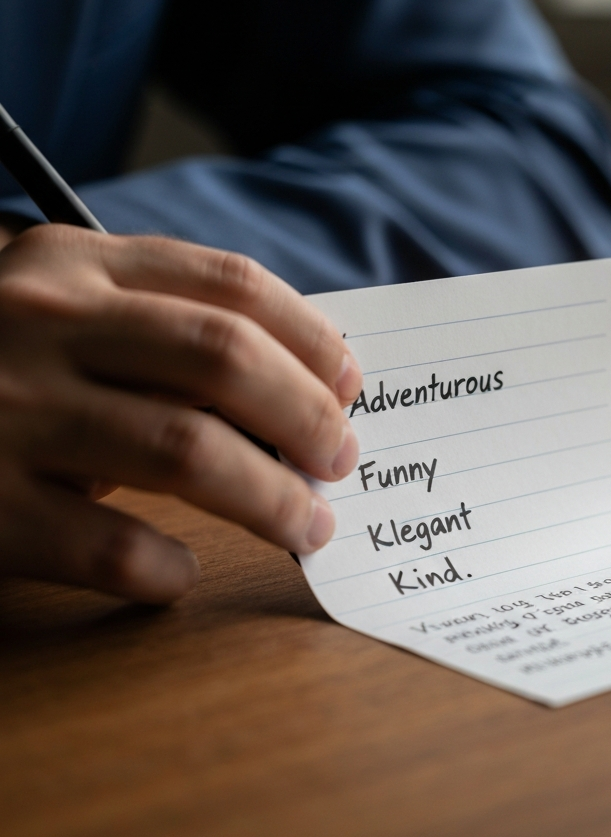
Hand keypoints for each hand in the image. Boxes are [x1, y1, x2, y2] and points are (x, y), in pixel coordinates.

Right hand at [0, 225, 361, 602]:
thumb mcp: (58, 309)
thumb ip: (158, 325)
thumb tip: (302, 380)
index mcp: (77, 265)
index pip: (232, 286)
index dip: (312, 337)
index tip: (352, 382)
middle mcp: (44, 324)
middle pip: (225, 362)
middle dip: (308, 416)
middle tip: (342, 459)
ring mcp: (7, 411)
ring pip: (185, 452)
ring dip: (269, 499)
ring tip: (308, 525)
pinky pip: (104, 544)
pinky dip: (161, 565)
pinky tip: (180, 571)